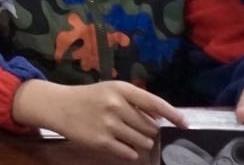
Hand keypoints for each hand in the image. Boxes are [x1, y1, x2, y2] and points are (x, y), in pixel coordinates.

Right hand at [11, 79, 183, 160]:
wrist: (59, 106)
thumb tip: (162, 120)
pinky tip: (119, 144)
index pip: (155, 103)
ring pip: (144, 142)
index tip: (185, 125)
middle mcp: (116, 105)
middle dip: (148, 130)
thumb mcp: (111, 90)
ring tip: (125, 136)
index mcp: (121, 89)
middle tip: (133, 127)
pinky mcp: (102, 142)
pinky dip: (130, 152)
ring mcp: (109, 124)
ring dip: (140, 142)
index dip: (173, 115)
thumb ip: (135, 102)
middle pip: (151, 127)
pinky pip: (130, 153)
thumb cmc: (89, 98)